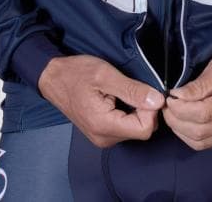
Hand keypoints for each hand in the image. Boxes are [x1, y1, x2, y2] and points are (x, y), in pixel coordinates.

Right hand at [39, 55, 164, 147]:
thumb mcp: (106, 75)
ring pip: (135, 128)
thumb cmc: (76, 73)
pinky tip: (118, 98)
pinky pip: (126, 127)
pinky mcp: (102, 133)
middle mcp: (104, 138)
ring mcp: (102, 138)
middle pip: (142, 130)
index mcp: (104, 125)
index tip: (142, 90)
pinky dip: (129, 112)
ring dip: (136, 109)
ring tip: (121, 91)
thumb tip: (158, 101)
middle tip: (131, 87)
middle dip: (144, 108)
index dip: (150, 108)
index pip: (145, 128)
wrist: (53, 78)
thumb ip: (132, 90)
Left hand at [162, 48, 211, 150]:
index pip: (202, 114)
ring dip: (180, 130)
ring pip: (200, 142)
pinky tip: (184, 121)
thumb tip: (178, 95)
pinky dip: (190, 136)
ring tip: (172, 112)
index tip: (170, 97)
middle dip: (176, 119)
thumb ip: (201, 83)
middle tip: (167, 104)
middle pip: (199, 131)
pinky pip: (206, 144)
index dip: (180, 108)